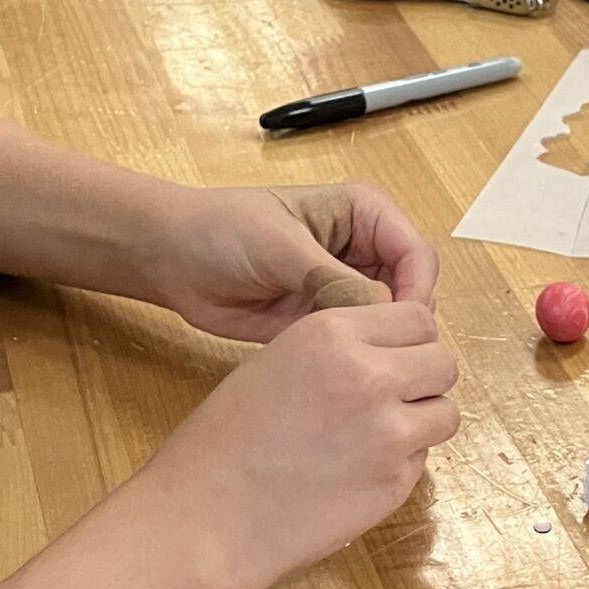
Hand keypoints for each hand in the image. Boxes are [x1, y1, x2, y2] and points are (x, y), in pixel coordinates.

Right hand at [136, 302, 459, 588]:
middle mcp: (369, 375)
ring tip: (376, 437)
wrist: (205, 518)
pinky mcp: (395, 484)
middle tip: (389, 400)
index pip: (416, 318)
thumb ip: (337, 350)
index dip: (406, 341)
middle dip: (422, 378)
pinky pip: (423, 460)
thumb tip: (388, 353)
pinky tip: (356, 472)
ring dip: (422, 421)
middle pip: (442, 361)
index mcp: (332, 333)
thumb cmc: (222, 443)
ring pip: (446, 412)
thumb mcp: (276, 362)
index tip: (389, 359)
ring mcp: (389, 433)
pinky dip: (402, 463)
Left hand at [148, 182, 439, 341]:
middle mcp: (362, 250)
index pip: (416, 255)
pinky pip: (356, 343)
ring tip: (361, 369)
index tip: (401, 330)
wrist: (172, 260)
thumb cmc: (223, 231)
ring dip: (380, 346)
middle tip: (384, 359)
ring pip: (388, 324)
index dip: (416, 292)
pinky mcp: (324, 321)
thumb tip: (384, 315)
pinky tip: (341, 374)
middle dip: (404, 325)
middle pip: (411, 293)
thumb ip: (335, 279)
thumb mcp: (284, 248)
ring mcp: (344, 288)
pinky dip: (355, 360)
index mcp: (364, 214)